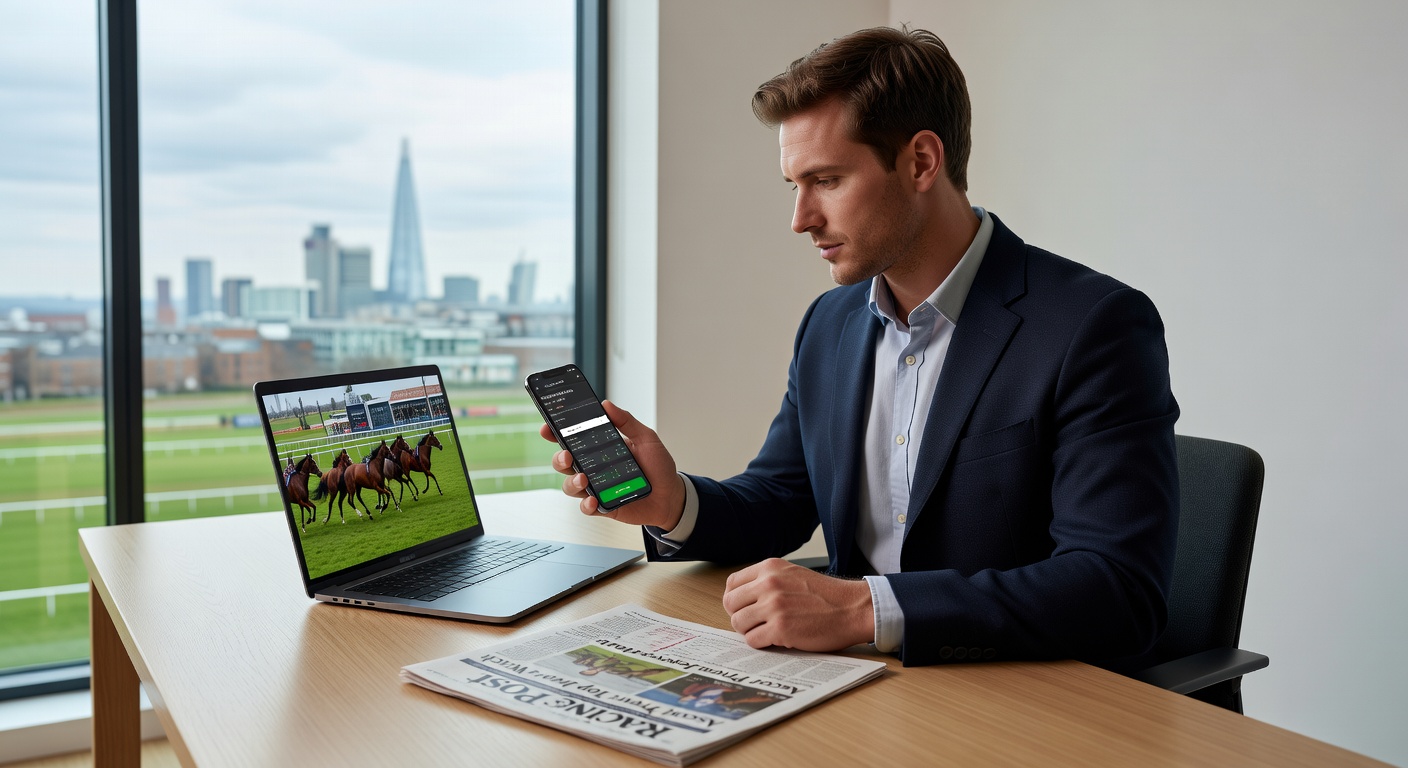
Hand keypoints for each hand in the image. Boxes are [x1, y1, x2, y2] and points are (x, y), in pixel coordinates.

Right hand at [539, 400, 685, 529]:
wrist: (672, 495)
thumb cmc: (658, 466)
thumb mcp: (646, 438)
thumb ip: (627, 422)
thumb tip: (607, 405)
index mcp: (600, 448)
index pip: (572, 439)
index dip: (555, 433)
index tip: (547, 428)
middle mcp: (594, 468)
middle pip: (564, 463)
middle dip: (559, 458)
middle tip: (567, 456)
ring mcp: (596, 488)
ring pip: (570, 486)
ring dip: (572, 482)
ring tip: (583, 479)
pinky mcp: (603, 507)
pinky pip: (586, 508)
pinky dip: (586, 505)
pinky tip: (593, 501)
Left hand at [722, 559, 874, 651]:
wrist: (853, 608)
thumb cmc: (826, 595)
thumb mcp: (793, 573)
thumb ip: (768, 580)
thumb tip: (742, 597)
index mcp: (770, 567)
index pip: (732, 583)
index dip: (736, 599)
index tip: (744, 608)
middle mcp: (768, 584)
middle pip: (731, 604)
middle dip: (740, 616)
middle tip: (755, 623)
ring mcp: (773, 606)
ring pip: (738, 623)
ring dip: (750, 631)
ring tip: (768, 631)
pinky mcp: (780, 629)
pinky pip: (752, 640)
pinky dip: (761, 643)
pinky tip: (777, 639)